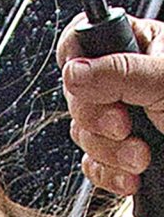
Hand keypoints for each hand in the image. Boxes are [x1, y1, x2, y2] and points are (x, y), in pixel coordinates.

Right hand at [57, 12, 163, 196]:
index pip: (83, 40)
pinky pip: (92, 166)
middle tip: (126, 126)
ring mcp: (120, 119)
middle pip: (77, 97)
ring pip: (84, 135)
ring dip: (110, 153)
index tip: (87, 83)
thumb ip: (119, 72)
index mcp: (137, 46)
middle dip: (99, 121)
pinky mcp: (119, 155)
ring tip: (142, 156)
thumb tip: (74, 72)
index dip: (76, 60)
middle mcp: (123, 81)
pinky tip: (134, 175)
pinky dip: (109, 175)